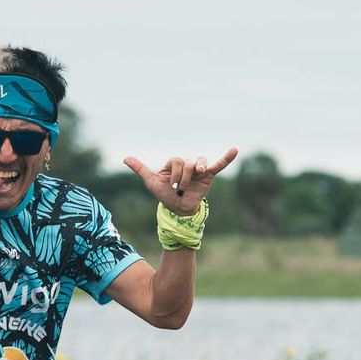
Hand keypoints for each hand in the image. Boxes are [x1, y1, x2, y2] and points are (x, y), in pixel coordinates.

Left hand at [122, 147, 238, 215]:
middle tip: (178, 189)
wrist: (178, 210)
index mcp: (174, 163)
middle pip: (185, 162)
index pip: (175, 160)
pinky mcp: (209, 176)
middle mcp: (187, 164)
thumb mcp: (151, 181)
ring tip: (191, 179)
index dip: (172, 174)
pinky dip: (227, 158)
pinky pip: (219, 165)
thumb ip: (141, 169)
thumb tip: (125, 158)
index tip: (171, 187)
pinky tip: (234, 150)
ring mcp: (198, 169)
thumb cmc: (165, 195)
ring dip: (191, 173)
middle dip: (180, 177)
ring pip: (197, 162)